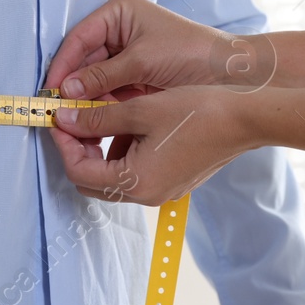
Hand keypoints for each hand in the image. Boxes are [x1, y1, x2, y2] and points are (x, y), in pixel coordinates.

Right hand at [44, 0, 278, 101]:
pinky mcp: (134, 78)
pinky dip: (101, 107)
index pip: (79, 38)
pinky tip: (92, 123)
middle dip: (73, 85)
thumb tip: (66, 92)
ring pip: (94, 80)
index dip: (63, 64)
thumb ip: (102, 76)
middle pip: (83, 60)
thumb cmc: (192, 54)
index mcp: (119, 13)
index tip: (51, 90)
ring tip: (73, 121)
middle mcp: (119, 31)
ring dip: (85, 100)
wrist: (232, 74)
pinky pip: (109, 92)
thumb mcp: (143, 62)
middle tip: (58, 111)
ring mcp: (126, 56)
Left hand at [48, 86, 256, 205]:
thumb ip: (98, 117)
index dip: (64, 143)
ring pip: (113, 175)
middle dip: (78, 148)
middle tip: (73, 116)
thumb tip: (63, 118)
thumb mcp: (141, 109)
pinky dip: (122, 150)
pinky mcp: (172, 179)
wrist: (246, 117)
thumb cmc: (197, 110)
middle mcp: (147, 195)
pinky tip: (126, 121)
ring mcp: (162, 190)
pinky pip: (135, 170)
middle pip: (93, 180)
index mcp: (137, 182)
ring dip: (99, 148)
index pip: (79, 171)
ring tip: (98, 113)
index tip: (59, 115)